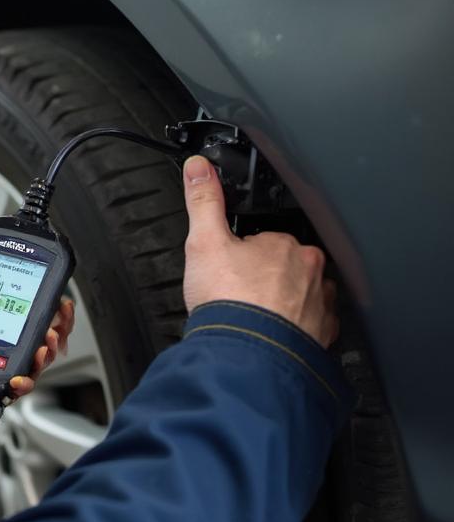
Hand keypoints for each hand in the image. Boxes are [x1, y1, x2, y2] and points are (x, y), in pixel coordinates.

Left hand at [0, 253, 75, 432]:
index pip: (3, 317)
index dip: (31, 311)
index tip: (49, 301)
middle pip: (22, 346)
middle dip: (48, 334)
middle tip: (54, 327)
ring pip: (20, 372)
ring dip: (40, 359)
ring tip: (42, 347)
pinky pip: (0, 398)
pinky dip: (17, 388)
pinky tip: (19, 378)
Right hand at [182, 155, 338, 346]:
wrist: (245, 353)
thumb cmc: (228, 301)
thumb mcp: (203, 242)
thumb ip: (203, 202)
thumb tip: (199, 168)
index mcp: (285, 245)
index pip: (267, 240)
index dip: (244, 254)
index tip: (231, 270)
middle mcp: (311, 273)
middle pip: (289, 267)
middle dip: (269, 278)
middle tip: (241, 293)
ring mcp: (321, 305)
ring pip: (305, 296)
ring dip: (286, 303)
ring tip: (256, 317)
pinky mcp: (322, 336)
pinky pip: (314, 327)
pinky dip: (297, 330)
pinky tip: (275, 335)